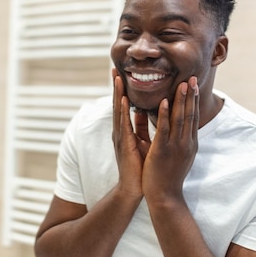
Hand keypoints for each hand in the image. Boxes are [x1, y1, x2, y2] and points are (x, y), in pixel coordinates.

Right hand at [111, 68, 150, 199]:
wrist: (135, 187)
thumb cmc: (139, 165)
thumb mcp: (140, 141)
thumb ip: (139, 126)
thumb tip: (142, 110)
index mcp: (124, 130)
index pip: (121, 105)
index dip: (120, 89)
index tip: (120, 73)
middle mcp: (119, 131)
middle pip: (116, 104)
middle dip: (115, 86)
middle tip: (114, 68)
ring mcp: (120, 137)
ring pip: (118, 111)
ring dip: (118, 94)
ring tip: (117, 78)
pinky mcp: (124, 145)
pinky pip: (124, 125)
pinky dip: (123, 112)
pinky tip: (123, 100)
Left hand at [142, 76, 198, 204]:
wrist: (165, 197)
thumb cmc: (167, 176)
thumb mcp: (176, 154)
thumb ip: (175, 139)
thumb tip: (172, 126)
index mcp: (188, 143)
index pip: (193, 118)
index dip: (194, 101)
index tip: (194, 85)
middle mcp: (185, 143)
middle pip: (189, 115)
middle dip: (191, 95)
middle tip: (193, 78)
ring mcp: (175, 147)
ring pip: (179, 119)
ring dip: (181, 100)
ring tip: (182, 83)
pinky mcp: (162, 151)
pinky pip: (164, 130)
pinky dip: (164, 115)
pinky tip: (163, 102)